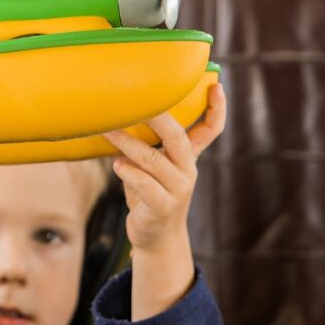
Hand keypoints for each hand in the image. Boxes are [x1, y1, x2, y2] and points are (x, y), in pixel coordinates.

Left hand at [101, 83, 226, 253]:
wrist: (156, 238)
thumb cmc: (149, 193)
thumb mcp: (153, 167)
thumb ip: (146, 144)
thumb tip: (119, 114)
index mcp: (188, 157)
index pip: (211, 130)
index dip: (217, 109)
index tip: (216, 86)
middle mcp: (187, 170)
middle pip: (177, 137)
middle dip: (157, 117)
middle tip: (136, 101)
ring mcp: (178, 189)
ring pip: (153, 160)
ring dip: (127, 144)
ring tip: (108, 130)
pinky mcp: (163, 207)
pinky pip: (145, 185)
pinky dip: (129, 173)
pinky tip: (116, 165)